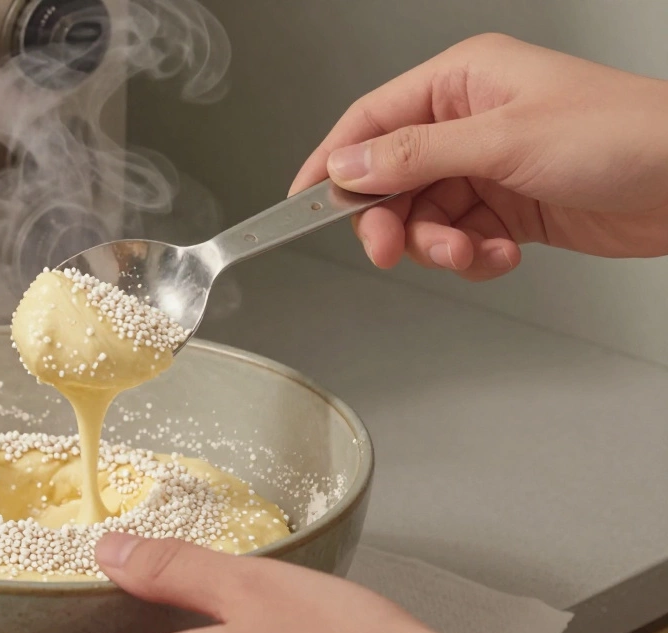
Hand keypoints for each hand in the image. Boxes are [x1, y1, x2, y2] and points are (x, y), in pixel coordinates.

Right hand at [289, 33, 667, 280]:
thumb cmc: (624, 135)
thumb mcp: (505, 141)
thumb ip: (416, 156)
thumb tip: (348, 164)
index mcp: (461, 82)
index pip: (371, 121)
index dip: (332, 163)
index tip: (302, 204)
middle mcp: (468, 121)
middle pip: (390, 179)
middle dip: (392, 221)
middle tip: (393, 250)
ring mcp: (488, 166)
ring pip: (424, 217)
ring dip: (439, 246)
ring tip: (471, 252)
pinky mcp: (508, 208)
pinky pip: (460, 239)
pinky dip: (473, 257)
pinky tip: (504, 254)